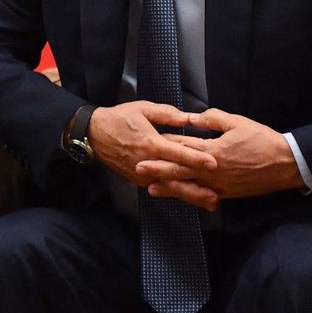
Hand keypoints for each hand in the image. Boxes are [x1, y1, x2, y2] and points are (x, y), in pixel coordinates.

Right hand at [88, 101, 218, 206]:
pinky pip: (161, 188)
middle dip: (198, 187)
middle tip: (217, 195)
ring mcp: (142, 175)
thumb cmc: (119, 119)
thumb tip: (188, 118)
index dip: (196, 158)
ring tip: (210, 203)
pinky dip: (178, 194)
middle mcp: (148, 163)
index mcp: (150, 143)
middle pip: (176, 178)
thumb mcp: (142, 109)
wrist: (94, 134)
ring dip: (191, 196)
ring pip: (170, 188)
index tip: (214, 163)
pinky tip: (193, 198)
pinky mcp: (139, 180)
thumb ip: (166, 114)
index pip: (177, 153)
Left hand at [136, 108, 304, 203]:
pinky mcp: (228, 194)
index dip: (165, 144)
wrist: (286, 164)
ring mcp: (220, 185)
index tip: (148, 142)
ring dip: (170, 188)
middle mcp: (213, 170)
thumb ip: (213, 119)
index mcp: (213, 149)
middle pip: (181, 169)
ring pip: (190, 187)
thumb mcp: (237, 122)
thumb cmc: (262, 140)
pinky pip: (205, 196)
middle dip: (158, 169)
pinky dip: (191, 197)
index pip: (184, 146)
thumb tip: (193, 117)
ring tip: (152, 189)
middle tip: (139, 169)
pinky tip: (182, 198)